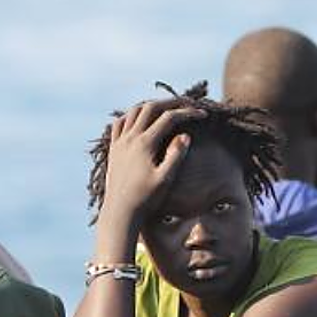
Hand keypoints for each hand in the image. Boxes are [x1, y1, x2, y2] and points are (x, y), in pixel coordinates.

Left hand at [98, 99, 205, 236]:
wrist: (120, 213)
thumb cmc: (145, 199)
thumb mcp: (165, 179)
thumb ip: (176, 156)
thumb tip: (185, 135)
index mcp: (145, 144)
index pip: (169, 117)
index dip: (188, 113)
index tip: (203, 115)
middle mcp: (130, 139)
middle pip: (151, 107)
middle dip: (171, 103)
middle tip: (187, 105)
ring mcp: (119, 142)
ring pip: (134, 111)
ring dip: (151, 105)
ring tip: (166, 108)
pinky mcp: (113, 149)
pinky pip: (119, 123)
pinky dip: (131, 115)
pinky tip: (139, 119)